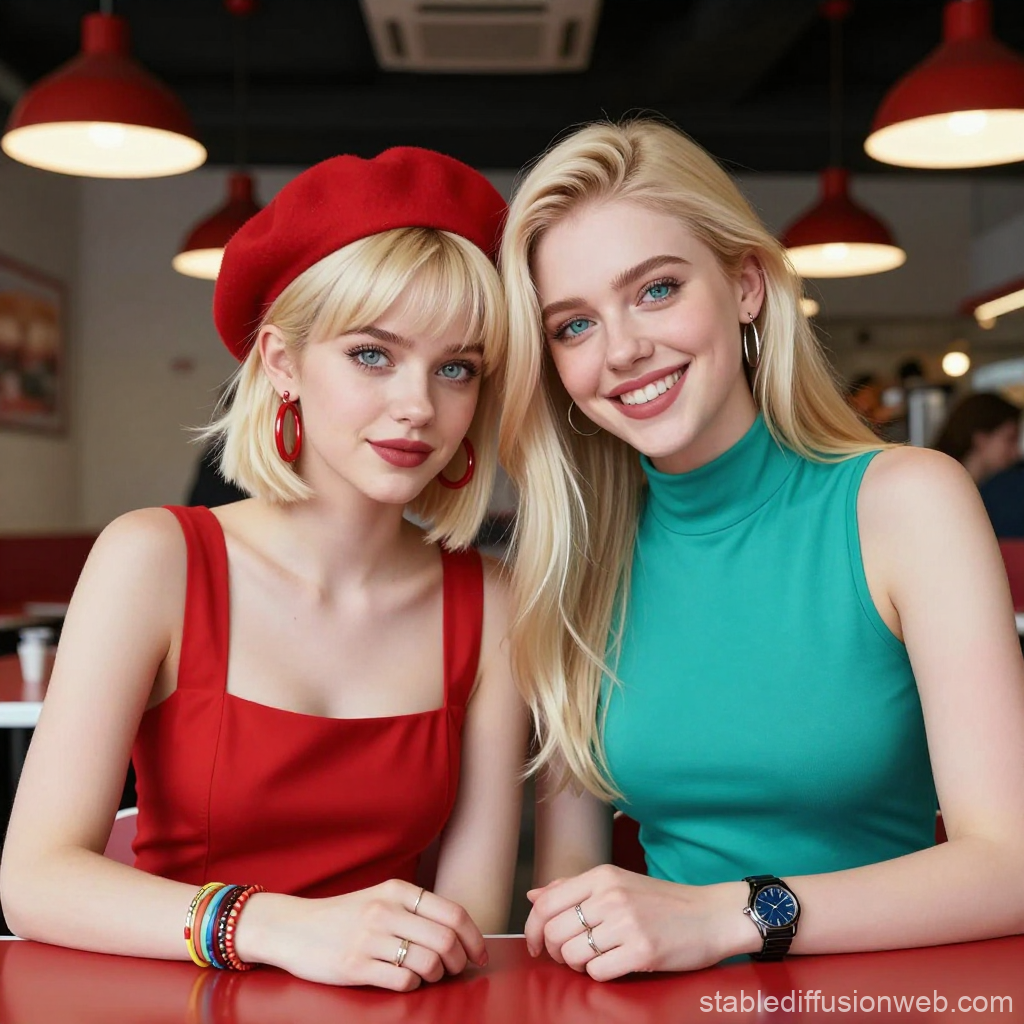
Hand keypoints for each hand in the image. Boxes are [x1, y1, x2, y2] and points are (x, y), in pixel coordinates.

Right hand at [236, 879, 487, 989]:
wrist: (292, 927)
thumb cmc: (342, 916)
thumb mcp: (379, 899)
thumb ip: (414, 910)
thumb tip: (457, 932)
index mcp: (397, 891)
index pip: (453, 913)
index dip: (474, 938)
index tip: (479, 954)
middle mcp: (386, 911)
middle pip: (446, 940)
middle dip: (459, 961)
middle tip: (455, 970)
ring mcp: (370, 938)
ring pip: (427, 963)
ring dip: (436, 976)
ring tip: (429, 976)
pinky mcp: (355, 966)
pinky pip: (403, 981)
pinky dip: (413, 986)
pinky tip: (405, 981)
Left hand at [525, 865, 753, 979]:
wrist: (711, 915)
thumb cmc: (662, 902)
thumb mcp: (616, 882)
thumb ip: (572, 888)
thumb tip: (534, 896)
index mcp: (601, 876)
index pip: (546, 904)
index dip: (531, 929)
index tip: (535, 944)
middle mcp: (610, 896)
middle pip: (555, 933)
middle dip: (555, 952)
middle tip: (569, 955)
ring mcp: (627, 924)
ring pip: (573, 955)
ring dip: (577, 965)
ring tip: (594, 959)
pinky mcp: (642, 952)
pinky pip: (598, 972)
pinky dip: (599, 974)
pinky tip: (614, 965)